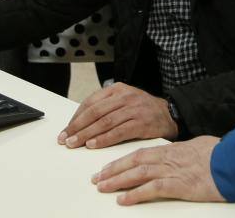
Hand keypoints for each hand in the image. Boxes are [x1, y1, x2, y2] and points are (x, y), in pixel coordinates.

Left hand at [57, 82, 177, 148]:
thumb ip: (105, 107)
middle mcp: (124, 96)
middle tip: (65, 139)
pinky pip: (118, 132)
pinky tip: (93, 145)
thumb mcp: (124, 100)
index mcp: (117, 89)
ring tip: (74, 144)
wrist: (169, 114)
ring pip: (104, 122)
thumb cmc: (142, 110)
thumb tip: (79, 123)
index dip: (76, 117)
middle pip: (95, 112)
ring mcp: (133, 109)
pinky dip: (103, 139)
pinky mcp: (141, 123)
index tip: (66, 130)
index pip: (91, 102)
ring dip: (86, 134)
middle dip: (77, 127)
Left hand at [92, 136, 223, 204]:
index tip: (106, 167)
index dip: (120, 161)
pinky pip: (152, 189)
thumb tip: (179, 155)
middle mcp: (168, 159)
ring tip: (102, 187)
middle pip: (133, 162)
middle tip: (96, 179)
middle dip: (112, 170)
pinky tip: (123, 199)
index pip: (139, 154)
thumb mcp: (198, 148)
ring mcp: (173, 171)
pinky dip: (136, 194)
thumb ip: (184, 152)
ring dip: (117, 181)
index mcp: (171, 151)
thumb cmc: (220, 155)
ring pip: (138, 173)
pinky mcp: (180, 185)